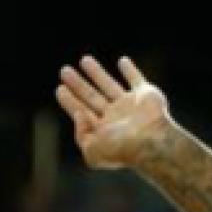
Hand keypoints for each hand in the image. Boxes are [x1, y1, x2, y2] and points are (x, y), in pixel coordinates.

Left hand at [55, 56, 174, 169]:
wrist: (152, 141)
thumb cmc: (122, 149)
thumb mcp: (92, 151)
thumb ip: (81, 134)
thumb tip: (78, 114)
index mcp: (102, 130)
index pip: (81, 111)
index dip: (69, 101)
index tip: (59, 88)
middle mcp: (115, 117)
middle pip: (91, 96)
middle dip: (77, 84)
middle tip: (64, 70)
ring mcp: (130, 105)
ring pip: (109, 85)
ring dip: (96, 72)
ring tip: (84, 59)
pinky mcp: (145, 95)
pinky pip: (136, 79)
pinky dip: (130, 70)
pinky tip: (122, 61)